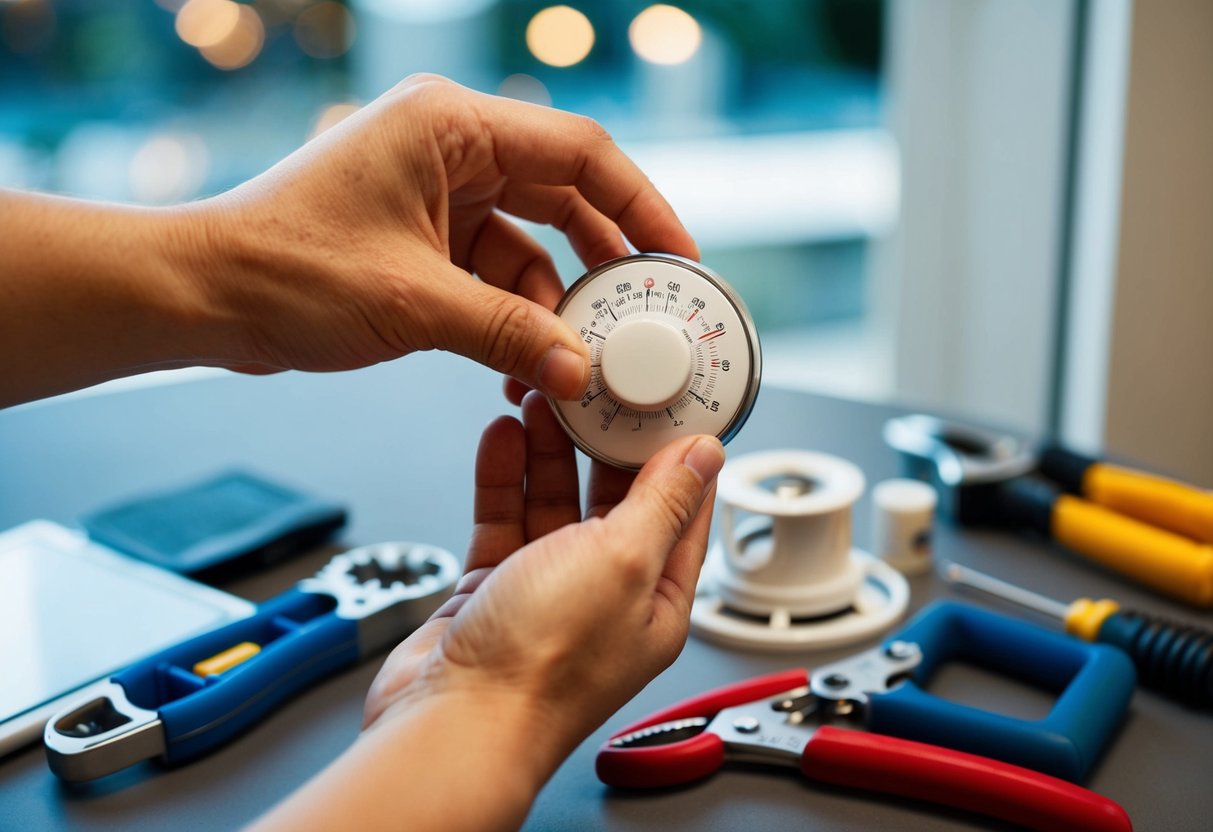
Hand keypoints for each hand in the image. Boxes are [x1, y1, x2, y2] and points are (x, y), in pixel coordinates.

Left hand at [182, 74, 698, 398]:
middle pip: (563, 195)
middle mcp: (448, 148)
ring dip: (554, 302)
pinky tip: (529, 363)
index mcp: (449, 126)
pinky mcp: (423, 236)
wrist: (203, 296)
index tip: (677, 254)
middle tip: (646, 309)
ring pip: (531, 242)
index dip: (640, 204)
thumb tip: (577, 371)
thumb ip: (508, 335)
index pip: (578, 152)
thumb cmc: (281, 268)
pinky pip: (494, 271)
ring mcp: (436, 193)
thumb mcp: (414, 304)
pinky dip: (515, 315)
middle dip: (605, 259)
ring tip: (579, 358)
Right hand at [251, 394, 721, 830]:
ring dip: (548, 451)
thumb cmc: (541, 668)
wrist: (454, 720)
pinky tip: (501, 440)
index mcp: (657, 599)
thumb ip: (661, 503)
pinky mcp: (494, 587)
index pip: (682, 510)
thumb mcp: (622, 562)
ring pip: (554, 504)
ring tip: (540, 399)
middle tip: (591, 390)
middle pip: (613, 500)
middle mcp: (606, 595)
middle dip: (601, 442)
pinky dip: (503, 478)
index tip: (667, 401)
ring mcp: (547, 590)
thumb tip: (703, 456)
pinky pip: (504, 519)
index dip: (676, 452)